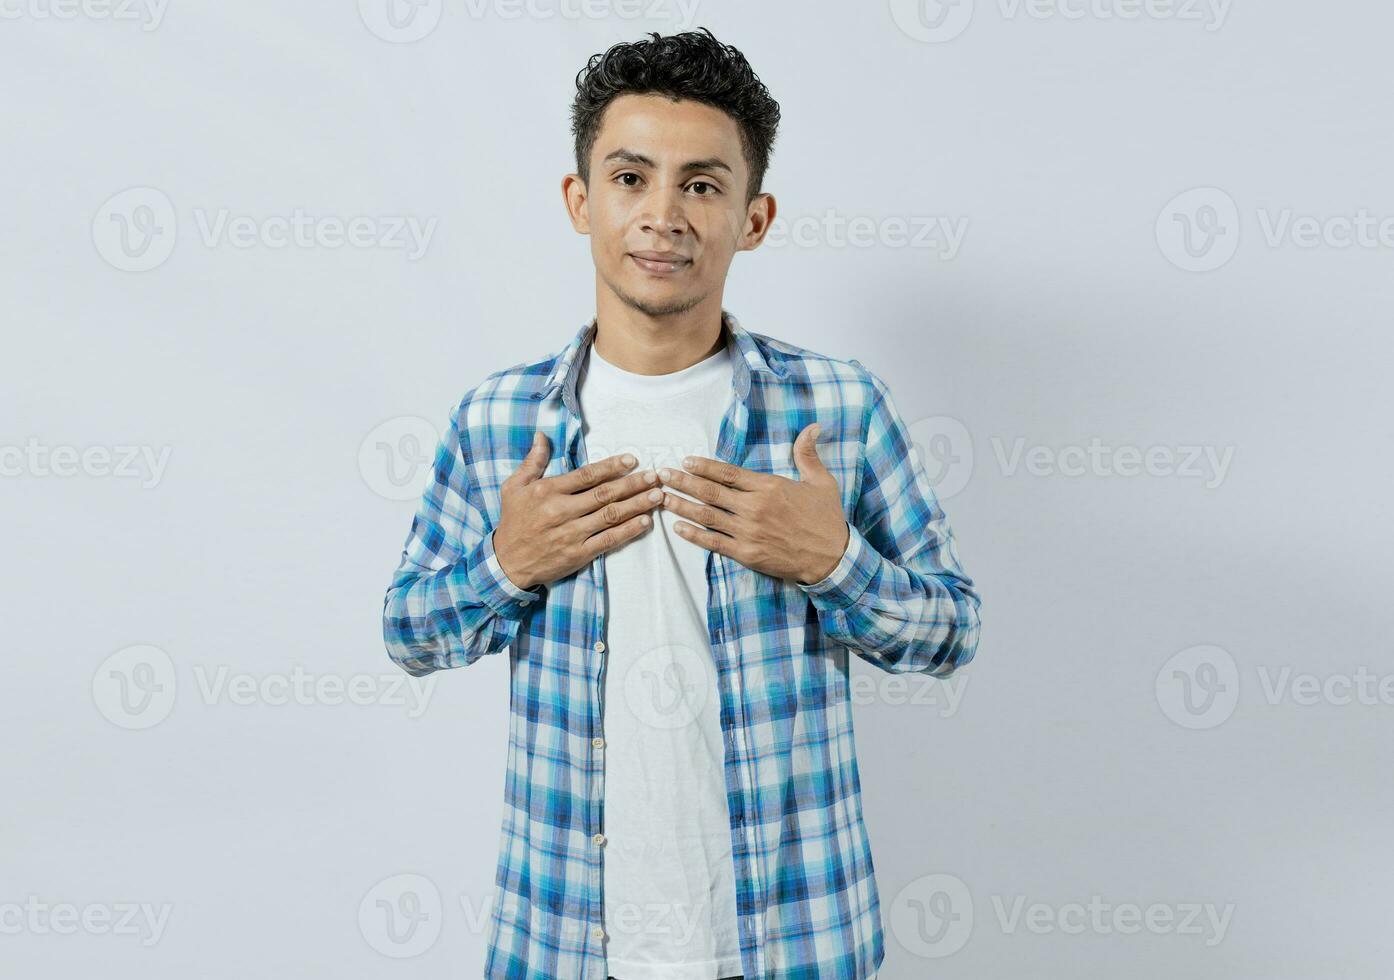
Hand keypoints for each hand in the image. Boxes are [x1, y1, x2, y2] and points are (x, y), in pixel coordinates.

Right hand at [492, 432, 663, 590]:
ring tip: (657, 496)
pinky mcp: (578, 554)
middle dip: (633, 484)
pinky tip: (644, 522)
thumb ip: (532, 462)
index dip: (612, 466)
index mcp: (547, 491)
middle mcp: (561, 511)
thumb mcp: (513, 487)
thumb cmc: (512, 522)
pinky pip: (608, 540)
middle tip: (656, 476)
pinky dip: (628, 531)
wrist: (506, 563)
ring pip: (611, 516)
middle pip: (605, 494)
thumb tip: (541, 436)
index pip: (587, 475)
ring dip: (637, 505)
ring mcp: (571, 534)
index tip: (632, 460)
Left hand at [656, 423, 849, 584]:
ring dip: (682, 505)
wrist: (833, 558)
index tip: (686, 460)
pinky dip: (694, 535)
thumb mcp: (822, 481)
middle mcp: (755, 508)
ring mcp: (748, 532)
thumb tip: (813, 427)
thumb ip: (808, 454)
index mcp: (769, 487)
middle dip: (682, 481)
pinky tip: (678, 527)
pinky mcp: (747, 554)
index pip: (728, 472)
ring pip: (707, 515)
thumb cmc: (827, 519)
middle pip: (710, 491)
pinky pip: (714, 543)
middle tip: (661, 474)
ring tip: (662, 497)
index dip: (704, 466)